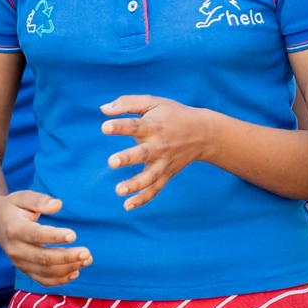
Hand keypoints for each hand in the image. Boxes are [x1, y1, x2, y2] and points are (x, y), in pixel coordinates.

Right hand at [0, 190, 89, 284]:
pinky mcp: (24, 269)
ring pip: (45, 272)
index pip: (36, 235)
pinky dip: (59, 280)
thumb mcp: (22, 197)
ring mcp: (18, 262)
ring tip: (87, 260)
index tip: (74, 235)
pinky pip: (42, 280)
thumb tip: (58, 205)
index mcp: (14, 229)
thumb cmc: (13, 208)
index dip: (55, 237)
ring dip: (68, 269)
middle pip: (42, 258)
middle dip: (67, 257)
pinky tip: (76, 272)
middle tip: (86, 253)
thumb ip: (39, 200)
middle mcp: (14, 249)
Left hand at [102, 95, 218, 209]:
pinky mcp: (167, 173)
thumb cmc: (173, 115)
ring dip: (135, 184)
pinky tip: (127, 205)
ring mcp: (164, 162)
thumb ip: (127, 103)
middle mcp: (160, 145)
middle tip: (112, 162)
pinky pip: (156, 189)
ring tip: (119, 190)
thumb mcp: (153, 102)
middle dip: (128, 158)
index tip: (105, 127)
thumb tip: (102, 109)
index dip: (120, 126)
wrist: (205, 133)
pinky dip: (143, 198)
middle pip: (143, 153)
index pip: (135, 126)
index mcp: (154, 126)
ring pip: (150, 176)